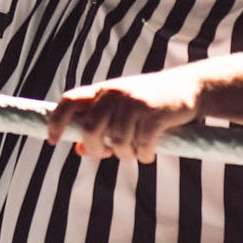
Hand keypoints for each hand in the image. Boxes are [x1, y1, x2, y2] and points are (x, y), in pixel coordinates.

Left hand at [46, 72, 202, 162]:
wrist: (190, 87)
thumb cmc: (152, 102)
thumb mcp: (123, 110)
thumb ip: (101, 127)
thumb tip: (79, 150)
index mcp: (103, 91)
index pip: (69, 101)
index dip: (57, 122)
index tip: (52, 141)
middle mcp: (115, 93)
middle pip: (90, 129)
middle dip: (96, 149)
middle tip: (109, 154)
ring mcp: (134, 102)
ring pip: (117, 141)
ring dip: (126, 155)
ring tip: (137, 153)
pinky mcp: (154, 113)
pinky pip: (141, 144)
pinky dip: (144, 155)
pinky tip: (149, 154)